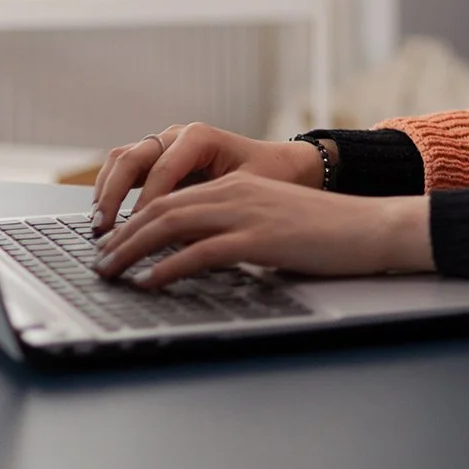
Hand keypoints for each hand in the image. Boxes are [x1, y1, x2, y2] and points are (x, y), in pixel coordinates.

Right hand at [91, 122, 324, 232]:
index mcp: (200, 137)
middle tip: (103, 228)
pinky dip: (111, 190)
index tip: (137, 230)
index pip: (162, 168)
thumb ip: (213, 209)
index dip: (147, 201)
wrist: (282, 164)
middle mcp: (177, 135)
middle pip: (131, 158)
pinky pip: (124, 168)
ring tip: (99, 224)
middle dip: (113, 194)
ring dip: (106, 190)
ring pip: (122, 159)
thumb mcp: (247, 192)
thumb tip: (178, 240)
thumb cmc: (269, 176)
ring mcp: (164, 143)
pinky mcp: (158, 159)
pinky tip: (106, 217)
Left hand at [94, 173, 433, 287]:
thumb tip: (198, 259)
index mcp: (236, 186)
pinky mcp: (259, 238)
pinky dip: (168, 268)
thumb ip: (235, 232)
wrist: (370, 227)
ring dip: (133, 250)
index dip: (133, 222)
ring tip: (110, 272)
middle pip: (161, 209)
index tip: (112, 245)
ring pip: (172, 225)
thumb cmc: (327, 232)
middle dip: (122, 236)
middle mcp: (235, 192)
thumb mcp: (272, 223)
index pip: (170, 198)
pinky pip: (201, 252)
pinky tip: (150, 282)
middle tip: (98, 262)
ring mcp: (246, 213)